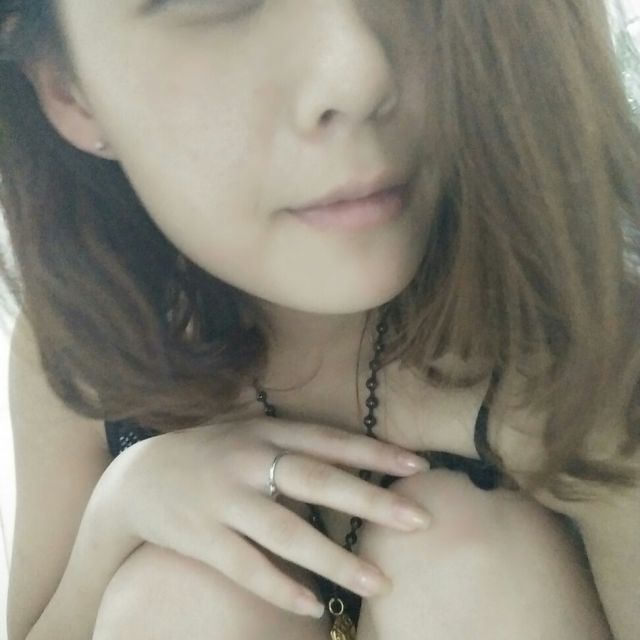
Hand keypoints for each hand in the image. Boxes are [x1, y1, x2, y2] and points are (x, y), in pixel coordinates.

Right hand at [108, 417, 431, 616]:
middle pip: (317, 480)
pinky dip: (282, 588)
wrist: (136, 478)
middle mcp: (248, 461)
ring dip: (336, 560)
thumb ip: (292, 440)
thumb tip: (351, 458)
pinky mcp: (201, 537)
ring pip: (287, 532)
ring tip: (380, 580)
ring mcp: (224, 500)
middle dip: (371, 500)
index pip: (329, 439)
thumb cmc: (209, 453)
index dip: (374, 452)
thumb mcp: (248, 432)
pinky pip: (247, 568)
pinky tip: (314, 608)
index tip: (418, 466)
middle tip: (420, 520)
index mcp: (265, 432)